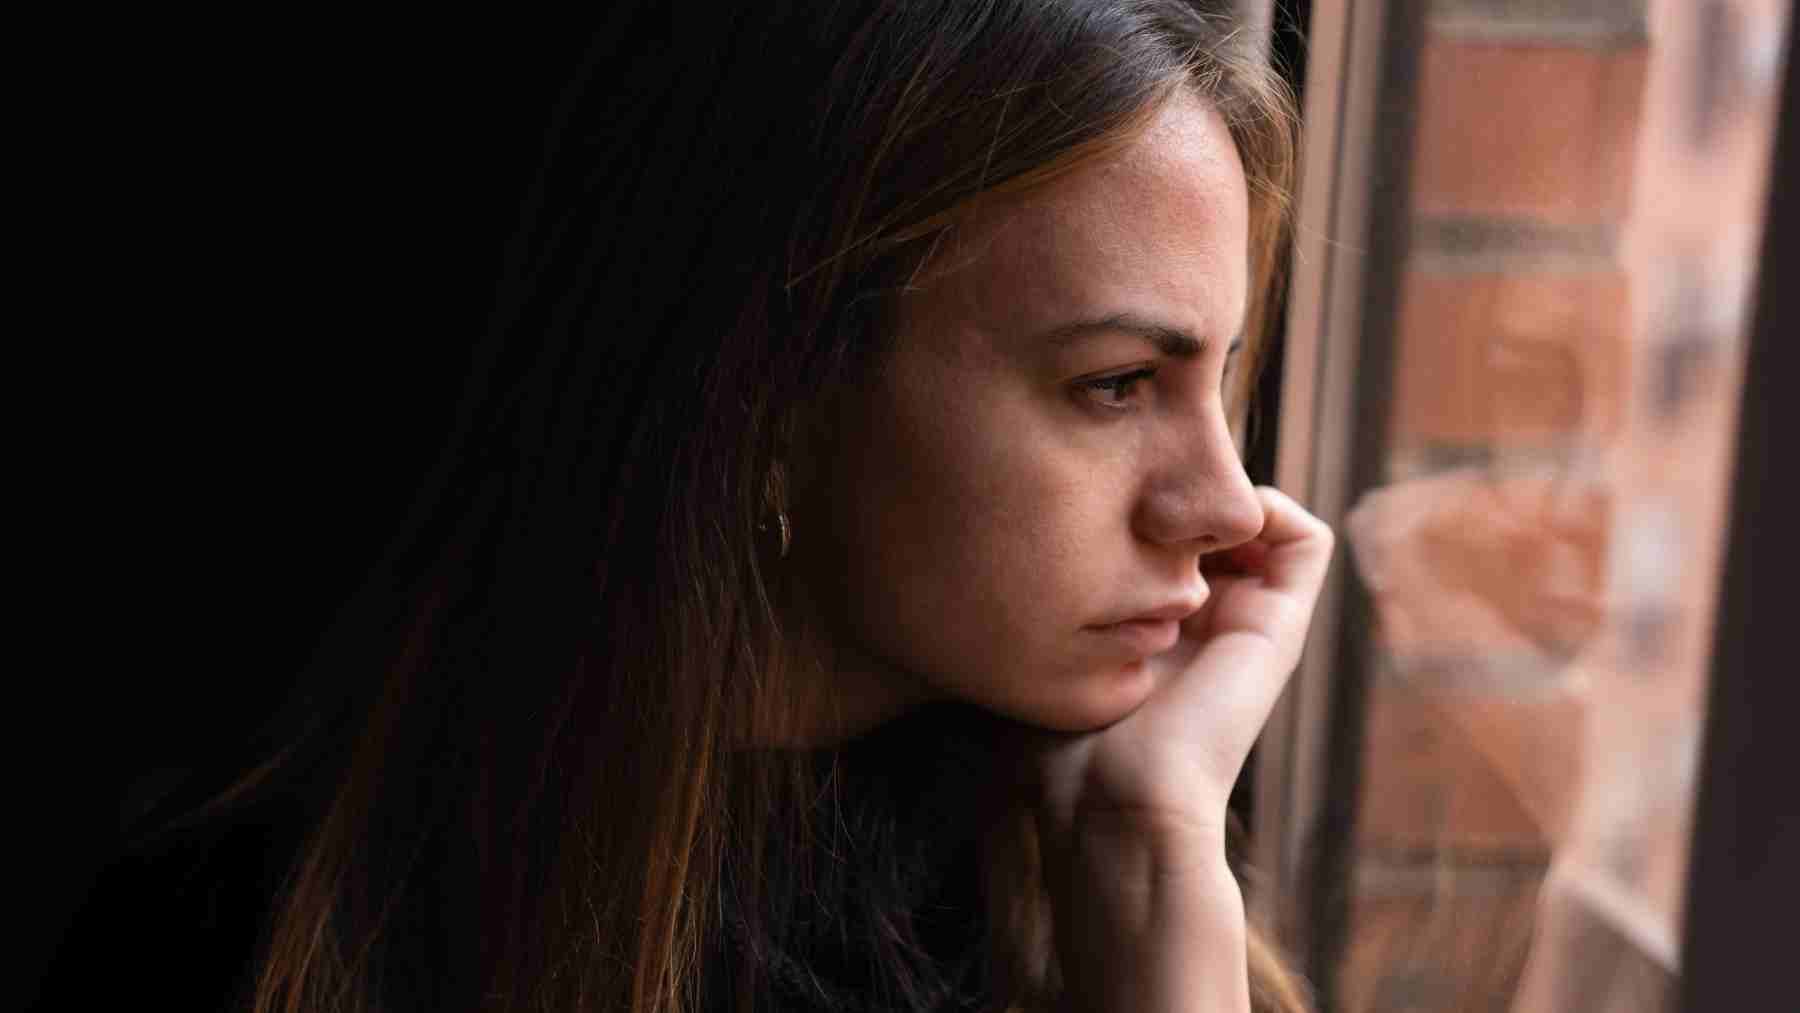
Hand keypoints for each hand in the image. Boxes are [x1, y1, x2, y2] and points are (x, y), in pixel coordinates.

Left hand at [1027, 485, 1334, 854]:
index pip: (1162, 537)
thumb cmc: (1059, 750)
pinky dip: (1269, 510)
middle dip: (1178, 484)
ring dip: (1225, 495)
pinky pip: (1307, 539)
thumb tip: (994, 555)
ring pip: (1259, 522)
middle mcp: (1207, 618)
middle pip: (1211, 520)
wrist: (1117, 804)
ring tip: (1175, 500)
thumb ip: (1031, 614)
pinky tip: (1209, 527)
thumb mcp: (1036, 660)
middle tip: (1136, 478)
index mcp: (1154, 627)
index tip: (1096, 488)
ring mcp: (1249, 618)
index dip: (1136, 499)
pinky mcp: (1282, 624)